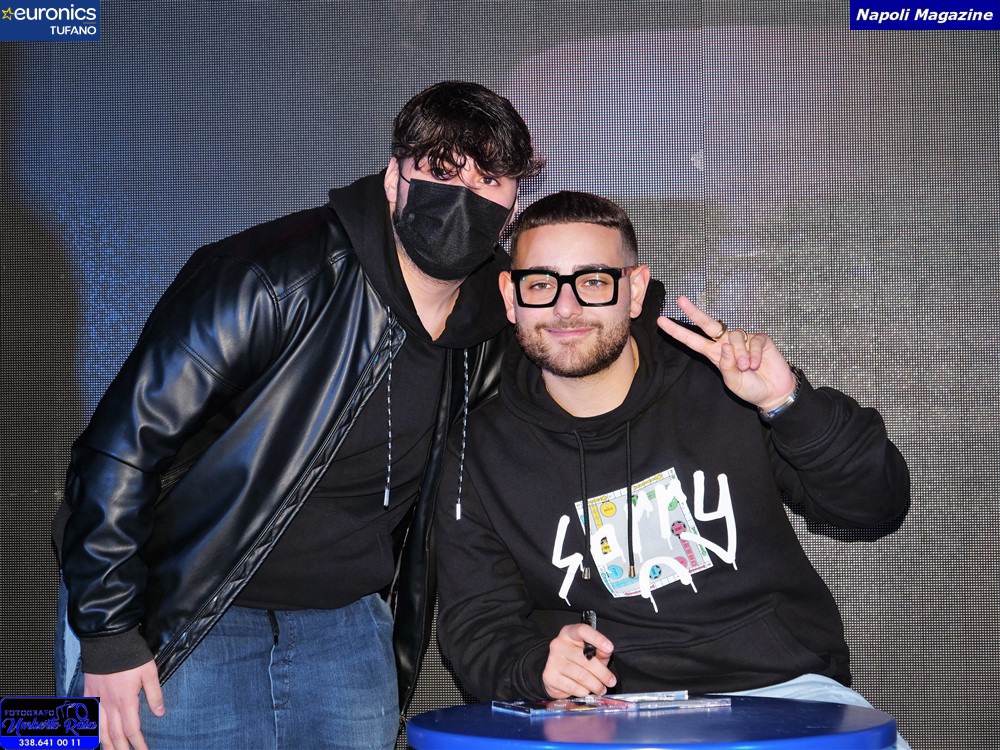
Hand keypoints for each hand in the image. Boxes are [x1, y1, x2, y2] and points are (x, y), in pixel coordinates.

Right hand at [85, 661, 163, 749]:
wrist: (108, 640)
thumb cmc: (131, 655)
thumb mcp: (150, 672)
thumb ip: (154, 694)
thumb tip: (160, 713)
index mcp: (126, 700)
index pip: (132, 730)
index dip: (138, 743)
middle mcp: (109, 704)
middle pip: (115, 734)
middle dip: (121, 749)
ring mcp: (97, 699)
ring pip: (99, 729)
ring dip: (105, 744)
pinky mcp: (88, 693)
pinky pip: (88, 717)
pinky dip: (91, 729)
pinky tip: (93, 735)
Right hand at [542, 624, 615, 698]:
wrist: (556, 672)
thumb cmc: (578, 659)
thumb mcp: (591, 651)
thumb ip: (600, 651)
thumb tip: (607, 651)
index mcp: (569, 633)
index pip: (582, 630)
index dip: (597, 639)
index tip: (609, 648)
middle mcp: (559, 644)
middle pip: (585, 658)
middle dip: (602, 673)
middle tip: (611, 682)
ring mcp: (553, 660)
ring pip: (581, 676)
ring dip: (595, 685)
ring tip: (601, 689)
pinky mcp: (550, 676)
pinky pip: (573, 687)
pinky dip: (584, 691)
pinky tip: (587, 691)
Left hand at [657, 296, 795, 411]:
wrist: (773, 392)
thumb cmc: (751, 388)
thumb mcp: (733, 382)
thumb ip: (726, 366)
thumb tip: (724, 346)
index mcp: (715, 354)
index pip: (693, 340)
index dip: (677, 332)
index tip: (661, 321)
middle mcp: (727, 343)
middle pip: (708, 324)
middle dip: (693, 312)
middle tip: (680, 300)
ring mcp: (743, 339)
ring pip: (734, 336)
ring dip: (740, 354)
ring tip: (747, 367)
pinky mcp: (760, 339)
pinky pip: (753, 341)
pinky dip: (754, 354)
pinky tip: (757, 363)